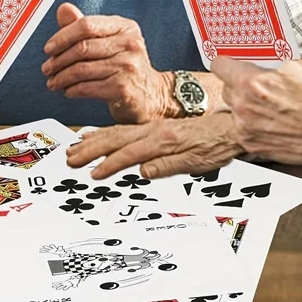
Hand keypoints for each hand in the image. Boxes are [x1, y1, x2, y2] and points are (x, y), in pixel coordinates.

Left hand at [42, 3, 178, 123]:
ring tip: (53, 82)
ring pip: (82, 69)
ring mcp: (129, 66)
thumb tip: (63, 8)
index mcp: (125, 27)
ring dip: (61, 77)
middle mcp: (130, 44)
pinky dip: (72, 90)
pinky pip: (87, 88)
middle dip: (58, 59)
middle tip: (46, 68)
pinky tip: (68, 90)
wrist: (151, 94)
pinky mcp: (124, 89)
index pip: (87, 25)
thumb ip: (85, 26)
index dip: (63, 36)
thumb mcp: (109, 41)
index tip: (48, 48)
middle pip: (82, 48)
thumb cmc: (125, 65)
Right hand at [66, 113, 241, 179]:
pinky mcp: (154, 128)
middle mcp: (155, 131)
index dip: (109, 165)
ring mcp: (153, 128)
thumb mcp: (196, 162)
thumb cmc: (217, 145)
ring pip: (117, 132)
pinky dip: (107, 132)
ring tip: (76, 146)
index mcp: (163, 141)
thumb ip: (168, 166)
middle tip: (72, 158)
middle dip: (91, 149)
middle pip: (116, 139)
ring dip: (94, 140)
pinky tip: (97, 135)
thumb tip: (143, 172)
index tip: (92, 173)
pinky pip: (125, 129)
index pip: (129, 154)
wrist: (229, 129)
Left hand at [213, 57, 301, 163]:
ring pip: (234, 111)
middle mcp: (243, 106)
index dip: (225, 64)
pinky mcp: (251, 144)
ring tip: (268, 107)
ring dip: (245, 107)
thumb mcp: (293, 68)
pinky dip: (251, 125)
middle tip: (258, 88)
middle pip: (226, 89)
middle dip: (239, 86)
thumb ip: (267, 66)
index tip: (228, 65)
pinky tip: (270, 122)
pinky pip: (242, 129)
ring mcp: (245, 127)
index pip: (219, 66)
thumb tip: (258, 64)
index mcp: (250, 83)